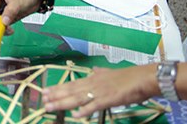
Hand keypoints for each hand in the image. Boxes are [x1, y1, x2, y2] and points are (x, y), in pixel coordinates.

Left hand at [42, 64, 157, 116]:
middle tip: (42, 100)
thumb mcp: (111, 72)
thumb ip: (101, 73)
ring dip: (63, 103)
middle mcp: (94, 83)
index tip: (46, 91)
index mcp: (94, 77)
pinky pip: (95, 106)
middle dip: (56, 96)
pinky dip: (85, 110)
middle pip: (71, 90)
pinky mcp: (109, 99)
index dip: (58, 88)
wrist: (144, 77)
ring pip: (78, 97)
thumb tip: (95, 70)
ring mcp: (100, 91)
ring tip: (50, 106)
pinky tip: (76, 115)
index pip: (72, 83)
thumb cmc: (130, 76)